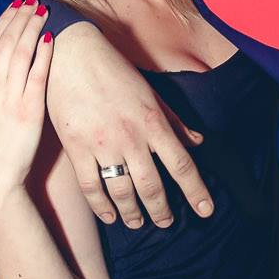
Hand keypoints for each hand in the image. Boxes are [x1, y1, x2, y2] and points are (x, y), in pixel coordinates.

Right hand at [0, 0, 53, 204]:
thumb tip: (2, 57)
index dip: (4, 19)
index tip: (16, 4)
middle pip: (6, 41)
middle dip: (20, 17)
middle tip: (32, 0)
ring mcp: (8, 98)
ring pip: (20, 52)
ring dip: (32, 28)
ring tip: (43, 11)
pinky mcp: (28, 110)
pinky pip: (37, 75)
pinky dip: (43, 54)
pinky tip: (50, 39)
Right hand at [46, 22, 213, 229]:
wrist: (72, 55)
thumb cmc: (114, 71)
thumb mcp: (151, 93)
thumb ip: (175, 120)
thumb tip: (198, 141)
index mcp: (153, 122)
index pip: (182, 164)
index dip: (196, 191)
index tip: (206, 211)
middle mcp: (131, 137)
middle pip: (153, 186)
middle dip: (162, 211)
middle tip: (166, 223)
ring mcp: (103, 145)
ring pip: (123, 191)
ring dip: (132, 213)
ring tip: (137, 223)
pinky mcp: (76, 148)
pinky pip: (91, 187)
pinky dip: (101, 206)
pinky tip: (109, 216)